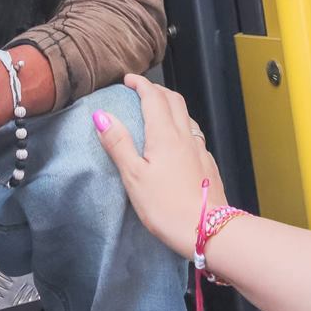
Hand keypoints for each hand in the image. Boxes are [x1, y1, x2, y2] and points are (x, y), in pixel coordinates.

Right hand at [95, 74, 225, 258]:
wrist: (208, 230)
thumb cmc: (166, 206)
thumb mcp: (134, 176)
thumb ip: (119, 144)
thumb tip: (102, 115)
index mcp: (165, 135)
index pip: (153, 97)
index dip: (140, 84)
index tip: (128, 80)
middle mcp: (185, 136)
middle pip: (174, 100)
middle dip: (157, 90)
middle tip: (140, 91)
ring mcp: (200, 149)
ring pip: (186, 116)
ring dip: (171, 105)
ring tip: (157, 111)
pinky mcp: (208, 164)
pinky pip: (194, 134)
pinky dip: (182, 126)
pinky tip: (177, 141)